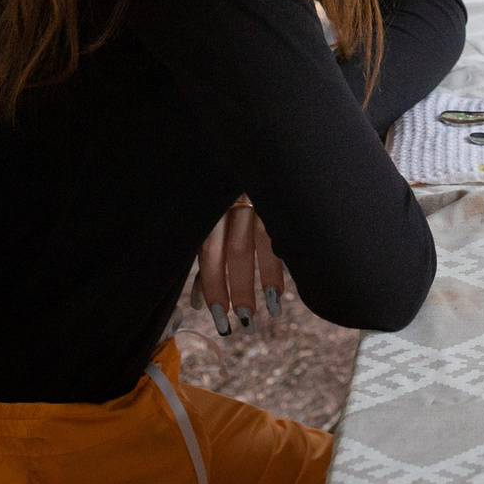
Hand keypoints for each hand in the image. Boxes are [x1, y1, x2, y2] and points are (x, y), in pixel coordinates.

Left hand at [192, 197, 286, 334]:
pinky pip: (282, 228)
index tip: (221, 316)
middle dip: (241, 289)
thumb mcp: (208, 219)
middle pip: (238, 249)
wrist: (258, 160)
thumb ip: (206, 256)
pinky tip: (285, 283)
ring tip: (272, 310)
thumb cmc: (220, 194)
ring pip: (264, 240)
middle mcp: (233, 198)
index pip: (210, 252)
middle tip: (246, 322)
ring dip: (268, 278)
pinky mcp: (280, 192)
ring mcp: (260, 192)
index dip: (213, 286)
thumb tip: (198, 302)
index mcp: (209, 205)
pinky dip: (283, 258)